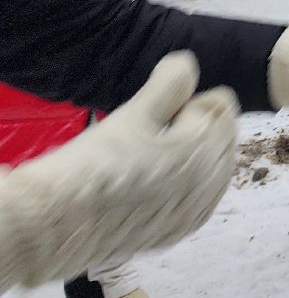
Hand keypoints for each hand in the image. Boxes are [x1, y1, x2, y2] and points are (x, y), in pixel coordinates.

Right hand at [0, 52, 238, 289]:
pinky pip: (200, 200)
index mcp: (204, 151)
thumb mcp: (133, 114)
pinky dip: (191, 184)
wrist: (55, 225)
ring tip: (156, 149)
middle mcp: (209, 185)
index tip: (164, 104)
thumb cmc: (95, 164)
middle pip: (223, 137)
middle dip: (199, 124)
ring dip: (197, 154)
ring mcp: (193, 214)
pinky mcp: (174, 234)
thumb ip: (169, 85)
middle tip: (159, 123)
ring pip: (215, 169)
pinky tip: (163, 178)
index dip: (193, 98)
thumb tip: (187, 64)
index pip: (222, 106)